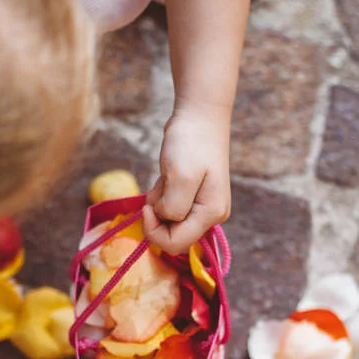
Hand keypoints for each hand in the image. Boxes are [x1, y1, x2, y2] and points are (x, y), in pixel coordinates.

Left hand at [143, 103, 232, 253]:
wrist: (199, 115)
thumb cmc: (191, 143)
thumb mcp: (180, 176)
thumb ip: (173, 207)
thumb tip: (164, 218)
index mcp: (211, 214)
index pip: (176, 243)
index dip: (154, 231)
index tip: (146, 206)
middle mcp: (211, 216)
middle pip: (173, 236)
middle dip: (158, 216)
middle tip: (159, 188)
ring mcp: (203, 207)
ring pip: (170, 222)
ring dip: (159, 203)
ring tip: (166, 177)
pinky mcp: (194, 198)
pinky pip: (170, 209)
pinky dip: (162, 196)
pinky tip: (168, 177)